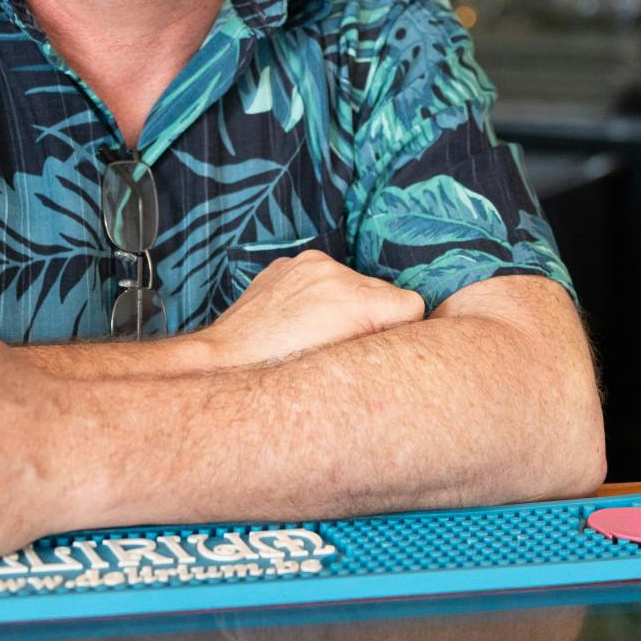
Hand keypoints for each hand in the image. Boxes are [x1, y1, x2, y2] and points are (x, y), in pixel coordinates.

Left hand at [195, 249, 425, 367]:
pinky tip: (301, 321)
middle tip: (346, 349)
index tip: (380, 352)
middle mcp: (333, 273)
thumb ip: (383, 349)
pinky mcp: (289, 263)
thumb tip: (414, 346)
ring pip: (355, 284)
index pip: (413, 305)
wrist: (226, 362)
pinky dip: (320, 295)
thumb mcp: (345, 373)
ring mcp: (307, 264)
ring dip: (346, 306)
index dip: (399, 333)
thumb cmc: (284, 377)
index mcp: (353, 299)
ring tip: (318, 335)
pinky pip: (324, 276)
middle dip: (373, 320)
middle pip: (384, 294)